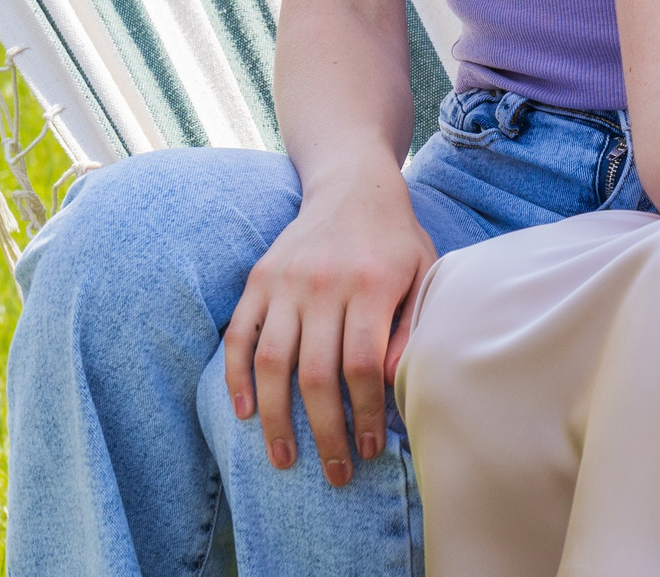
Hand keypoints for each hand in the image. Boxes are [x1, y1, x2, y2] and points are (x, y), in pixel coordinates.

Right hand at [223, 172, 435, 484]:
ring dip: (275, 419)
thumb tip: (391, 384)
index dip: (365, 413)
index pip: (362, 366)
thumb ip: (411, 326)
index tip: (371, 448)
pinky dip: (235, 378)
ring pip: (271, 363)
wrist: (353, 186)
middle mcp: (322, 285)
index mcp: (370, 286)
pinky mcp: (258, 280)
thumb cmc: (396, 241)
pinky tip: (244, 415)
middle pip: (316, 374)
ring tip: (284, 460)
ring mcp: (285, 283)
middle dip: (325, 432)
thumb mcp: (423, 273)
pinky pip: (239, 336)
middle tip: (334, 473)